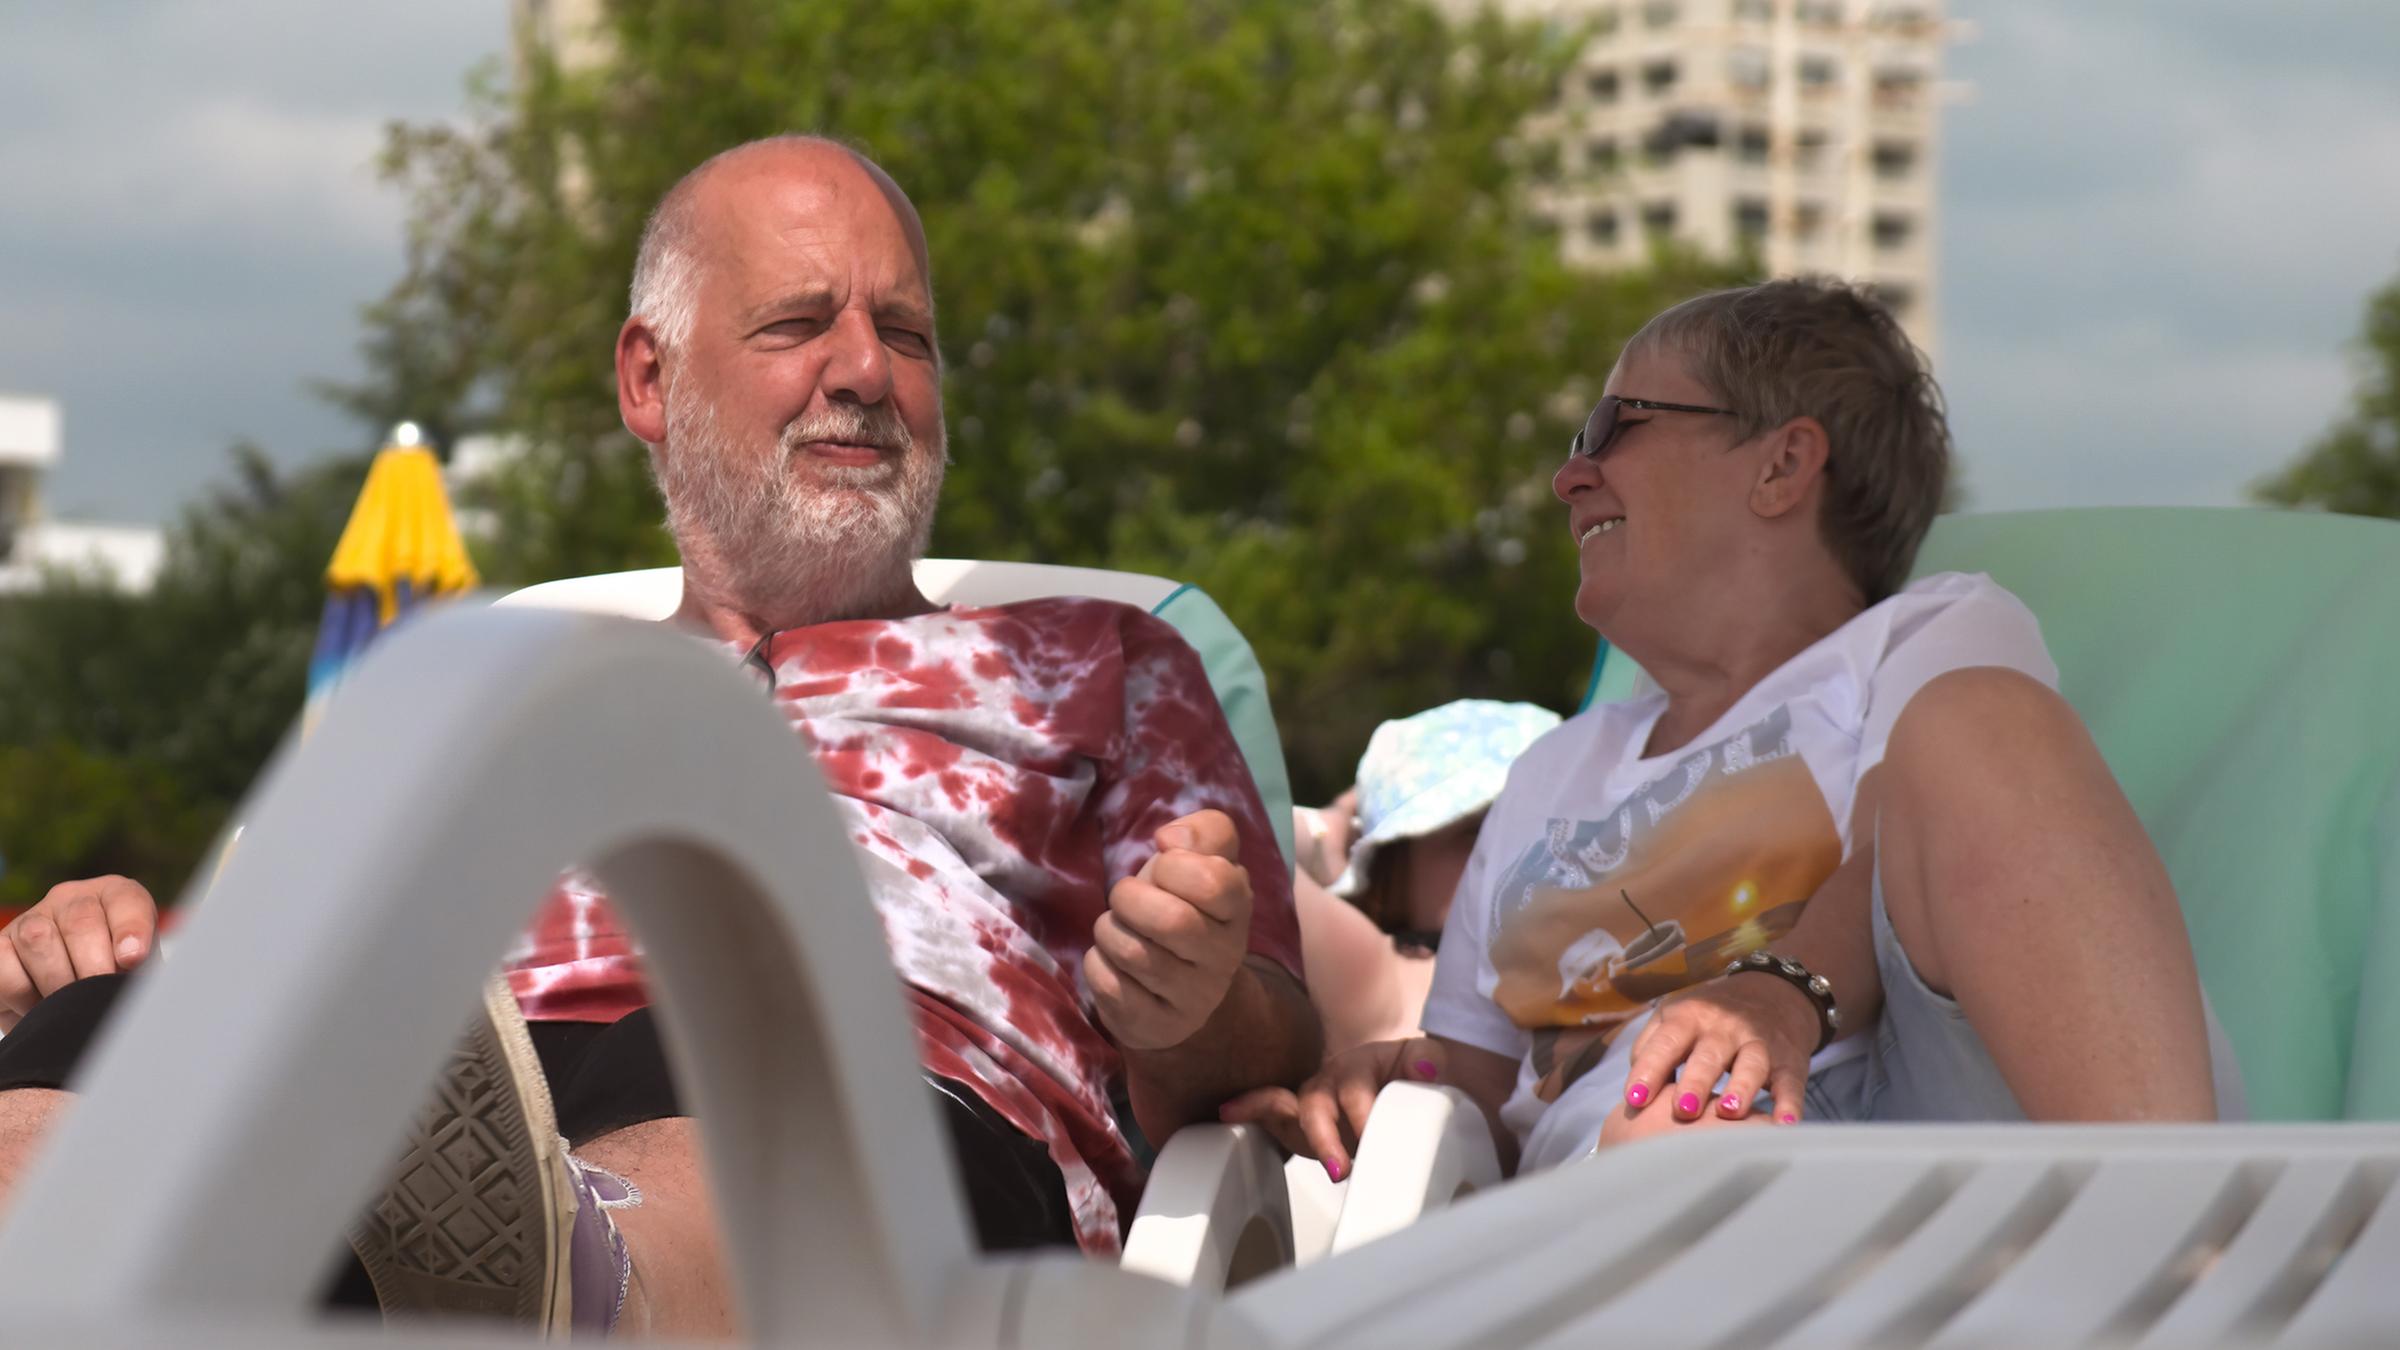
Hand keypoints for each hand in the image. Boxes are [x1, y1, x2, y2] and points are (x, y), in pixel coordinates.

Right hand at [0, 875, 157, 1031]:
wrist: (76, 1005)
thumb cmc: (116, 982)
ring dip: (57, 981)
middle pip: (80, 921)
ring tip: (70, 1004)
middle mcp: (71, 899)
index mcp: (115, 896)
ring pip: (37, 938)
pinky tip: (40, 1006)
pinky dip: (23, 995)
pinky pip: (4, 968)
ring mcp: (31, 919)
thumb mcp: (138, 971)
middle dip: (93, 967)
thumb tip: (132, 966)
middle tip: (98, 995)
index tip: (133, 960)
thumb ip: (140, 966)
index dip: (130, 928)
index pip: (126, 899)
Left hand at [1085, 810, 1251, 1051]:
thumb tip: (1171, 839)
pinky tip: (1111, 961)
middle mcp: (1224, 959)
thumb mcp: (1204, 862)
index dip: (1175, 866)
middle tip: (1124, 897)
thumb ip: (1205, 832)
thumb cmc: (1186, 907)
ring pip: (1133, 954)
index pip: (1215, 883)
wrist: (1183, 988)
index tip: (1164, 866)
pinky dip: (1097, 963)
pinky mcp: (1156, 1026)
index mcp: (1238, 911)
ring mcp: (1193, 999)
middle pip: (1172, 922)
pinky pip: (1110, 986)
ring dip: (1109, 930)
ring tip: (1117, 928)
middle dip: (1130, 899)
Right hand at [1219, 1036, 1444, 1180]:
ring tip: (1259, 1132)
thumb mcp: (1424, 1057)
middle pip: (1314, 1107)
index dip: (1364, 1119)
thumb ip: (1427, 1060)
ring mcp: (1309, 1100)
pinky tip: (1228, 1114)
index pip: (1356, 1095)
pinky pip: (1269, 1112)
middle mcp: (1327, 1080)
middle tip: (1341, 1171)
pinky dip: (1248, 1109)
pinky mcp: (1299, 1120)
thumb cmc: (1411, 1069)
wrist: (1404, 1075)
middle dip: (1323, 1139)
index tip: (1375, 1141)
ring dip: (1280, 1128)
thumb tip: (1424, 1072)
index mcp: (1359, 1066)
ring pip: (1286, 1110)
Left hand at [1623, 971, 1818, 1125]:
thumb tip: (1634, 1088)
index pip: (1666, 1043)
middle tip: (1682, 1111)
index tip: (1634, 1100)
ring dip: (1741, 1088)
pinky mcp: (1789, 1061)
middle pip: (1708, 1055)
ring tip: (1730, 1113)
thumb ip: (1650, 1046)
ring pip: (1751, 1065)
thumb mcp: (1674, 1016)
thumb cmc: (1708, 1018)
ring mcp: (1759, 1043)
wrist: (1772, 993)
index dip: (1649, 1070)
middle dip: (1695, 1082)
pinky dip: (1790, 1104)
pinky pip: (1791, 1084)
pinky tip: (1783, 1124)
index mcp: (1688, 1018)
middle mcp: (1724, 1028)